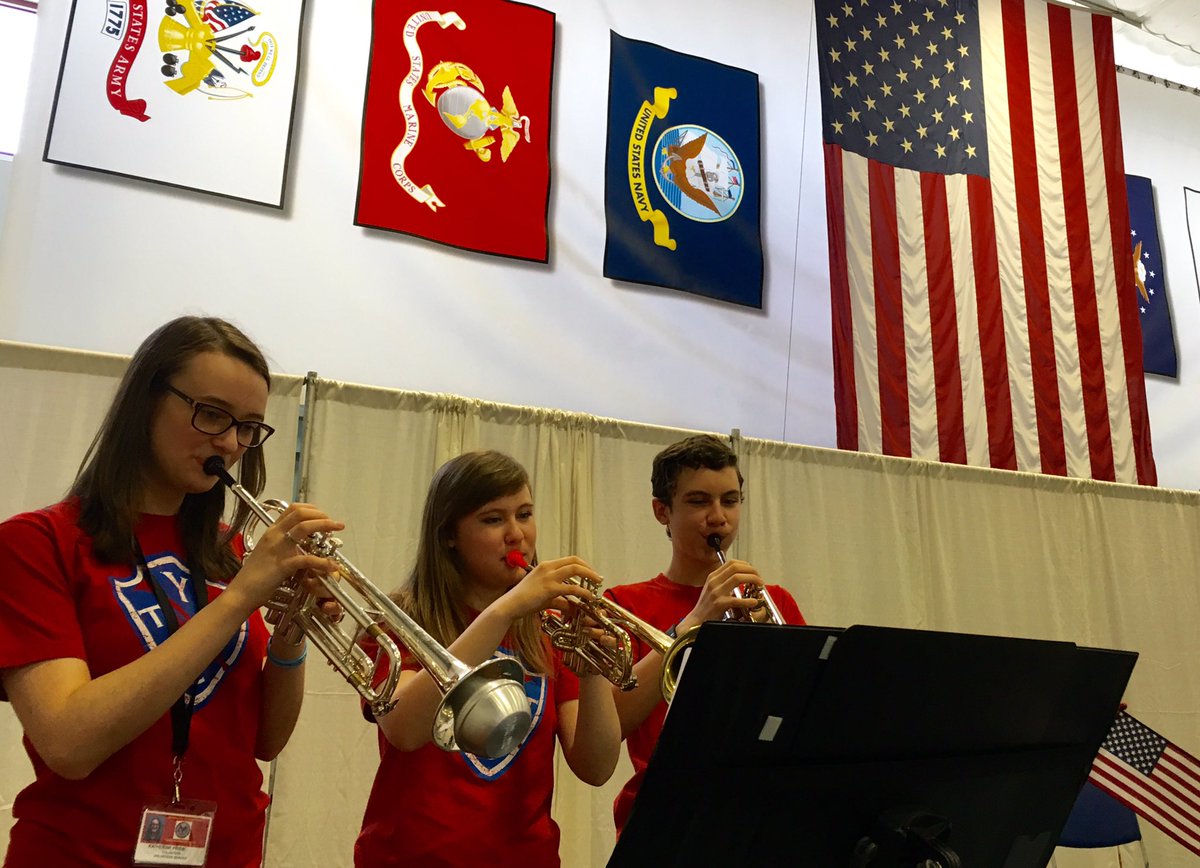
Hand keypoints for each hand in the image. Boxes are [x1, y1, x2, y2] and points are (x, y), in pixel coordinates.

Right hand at [228, 504, 343, 613]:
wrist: (241, 593)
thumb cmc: (255, 576)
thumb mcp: (268, 553)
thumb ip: (283, 545)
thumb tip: (300, 545)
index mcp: (272, 531)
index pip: (292, 509)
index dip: (311, 508)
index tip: (323, 515)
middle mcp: (275, 535)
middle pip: (300, 513)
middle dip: (321, 514)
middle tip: (334, 523)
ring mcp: (278, 549)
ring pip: (304, 528)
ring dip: (324, 525)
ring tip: (337, 528)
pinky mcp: (282, 565)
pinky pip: (306, 558)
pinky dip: (322, 561)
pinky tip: (331, 564)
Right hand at [498, 555, 601, 620]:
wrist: (510, 606)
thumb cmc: (524, 601)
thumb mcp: (544, 597)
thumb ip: (559, 599)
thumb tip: (571, 605)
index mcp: (546, 566)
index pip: (570, 559)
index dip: (583, 565)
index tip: (591, 573)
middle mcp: (548, 567)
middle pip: (575, 561)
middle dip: (590, 569)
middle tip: (598, 578)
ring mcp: (549, 577)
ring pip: (576, 569)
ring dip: (590, 576)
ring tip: (597, 585)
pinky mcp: (550, 588)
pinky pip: (572, 587)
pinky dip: (583, 592)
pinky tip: (588, 597)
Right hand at [677, 559, 763, 632]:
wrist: (697, 620)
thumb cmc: (707, 606)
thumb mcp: (713, 588)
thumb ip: (724, 581)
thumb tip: (741, 576)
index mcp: (713, 576)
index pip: (732, 563)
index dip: (745, 565)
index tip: (753, 571)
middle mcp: (714, 581)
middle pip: (736, 567)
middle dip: (751, 570)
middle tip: (759, 578)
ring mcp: (716, 592)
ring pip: (738, 578)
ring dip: (752, 580)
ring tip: (759, 586)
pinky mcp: (719, 604)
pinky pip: (737, 599)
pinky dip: (748, 600)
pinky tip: (753, 602)